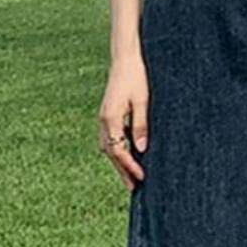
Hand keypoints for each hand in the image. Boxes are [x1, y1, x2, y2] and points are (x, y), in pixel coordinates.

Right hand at [98, 51, 148, 190]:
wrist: (125, 58)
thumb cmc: (136, 77)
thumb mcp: (142, 101)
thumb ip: (140, 125)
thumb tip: (141, 149)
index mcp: (111, 118)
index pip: (119, 150)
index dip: (130, 166)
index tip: (142, 177)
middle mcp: (104, 120)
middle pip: (111, 152)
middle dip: (122, 171)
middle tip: (133, 188)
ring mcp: (103, 117)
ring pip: (108, 146)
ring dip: (118, 162)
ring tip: (130, 176)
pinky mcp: (107, 114)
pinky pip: (109, 138)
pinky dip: (117, 150)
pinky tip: (126, 156)